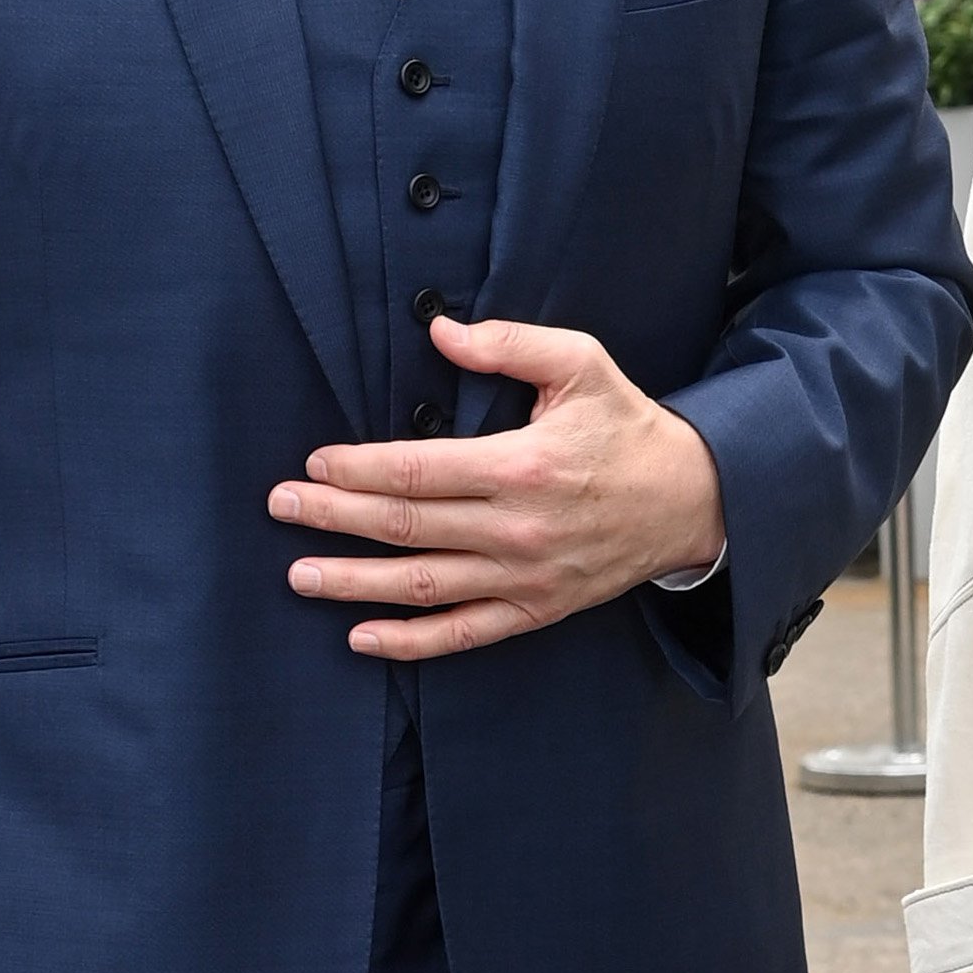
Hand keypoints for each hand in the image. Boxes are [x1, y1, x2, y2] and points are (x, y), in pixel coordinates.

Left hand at [268, 318, 727, 657]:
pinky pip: (462, 634)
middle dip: (333, 517)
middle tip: (280, 508)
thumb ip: (509, 344)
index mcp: (523, 465)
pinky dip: (409, 641)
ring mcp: (524, 577)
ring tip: (300, 574)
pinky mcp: (535, 610)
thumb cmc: (628, 427)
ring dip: (353, 582)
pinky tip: (362, 637)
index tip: (315, 462)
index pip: (418, 470)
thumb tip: (441, 330)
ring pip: (422, 585)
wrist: (692, 500)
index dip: (358, 468)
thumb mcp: (582, 364)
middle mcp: (517, 528)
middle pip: (405, 526)